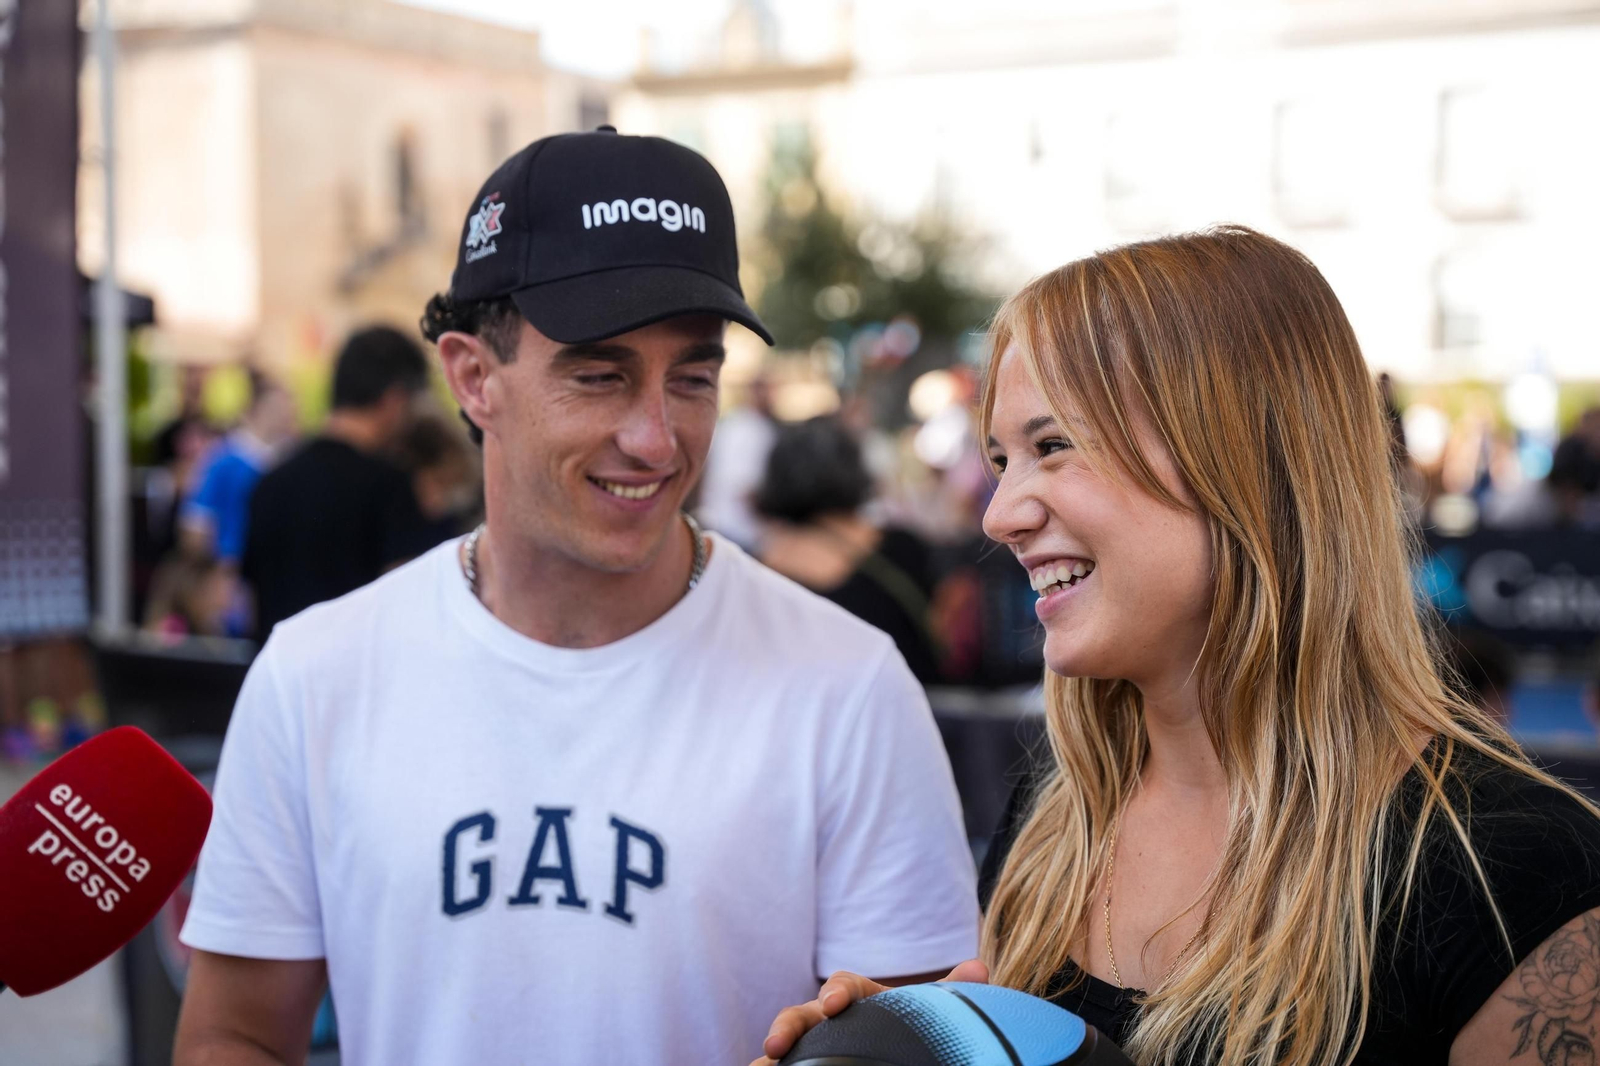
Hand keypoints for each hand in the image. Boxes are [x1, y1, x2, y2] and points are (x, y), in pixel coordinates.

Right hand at [751, 960, 989, 1064]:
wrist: (894, 1046)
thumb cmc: (907, 1024)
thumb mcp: (926, 1010)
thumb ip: (949, 992)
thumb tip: (980, 968)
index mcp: (858, 998)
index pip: (843, 986)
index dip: (837, 992)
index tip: (835, 1003)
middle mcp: (826, 1018)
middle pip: (800, 1015)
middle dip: (787, 1026)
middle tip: (776, 1046)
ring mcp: (810, 1042)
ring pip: (784, 1041)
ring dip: (773, 1049)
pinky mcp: (803, 1062)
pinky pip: (781, 1064)